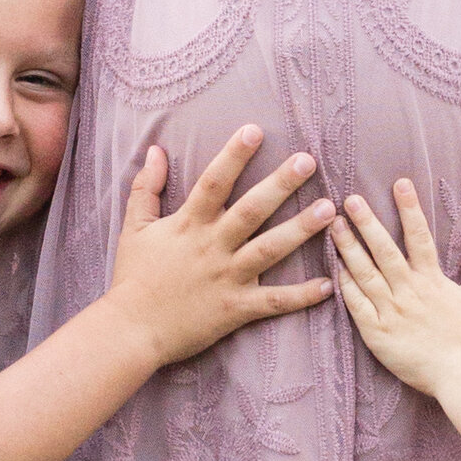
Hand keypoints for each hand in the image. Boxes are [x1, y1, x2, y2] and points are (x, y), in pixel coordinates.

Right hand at [103, 128, 334, 370]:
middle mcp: (212, 246)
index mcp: (189, 224)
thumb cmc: (132, 278)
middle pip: (251, 210)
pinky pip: (275, 302)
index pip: (214, 182)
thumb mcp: (134, 228)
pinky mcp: (236, 308)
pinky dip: (302, 296)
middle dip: (281, 184)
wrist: (130, 330)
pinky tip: (329, 285)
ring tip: (330, 210)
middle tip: (308, 160)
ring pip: (270, 249)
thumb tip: (156, 150)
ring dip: (301, 229)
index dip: (234, 155)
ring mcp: (227, 277)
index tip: (255, 130)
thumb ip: (146, 188)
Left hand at [330, 180, 460, 397]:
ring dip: (349, 248)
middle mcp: (410, 291)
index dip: (409, 208)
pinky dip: (345, 285)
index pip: (419, 237)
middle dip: (368, 223)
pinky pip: (357, 305)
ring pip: (365, 274)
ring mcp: (391, 312)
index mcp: (432, 280)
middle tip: (352, 199)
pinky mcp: (377, 333)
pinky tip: (334, 267)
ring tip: (334, 225)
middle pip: (385, 251)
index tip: (400, 183)